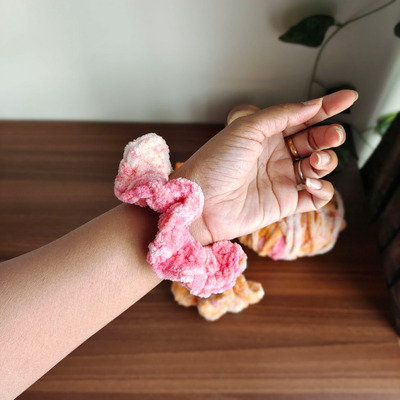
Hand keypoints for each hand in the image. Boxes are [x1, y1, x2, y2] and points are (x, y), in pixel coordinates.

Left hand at [171, 90, 356, 244]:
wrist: (202, 201)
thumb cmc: (216, 162)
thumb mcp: (246, 128)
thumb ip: (282, 115)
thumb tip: (312, 105)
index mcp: (267, 133)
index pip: (303, 117)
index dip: (327, 106)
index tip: (348, 97)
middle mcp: (277, 154)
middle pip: (316, 140)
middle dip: (329, 135)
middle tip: (331, 136)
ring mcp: (283, 179)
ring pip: (320, 166)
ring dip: (326, 161)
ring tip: (314, 162)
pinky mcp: (286, 202)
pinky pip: (317, 196)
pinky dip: (323, 189)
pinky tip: (312, 184)